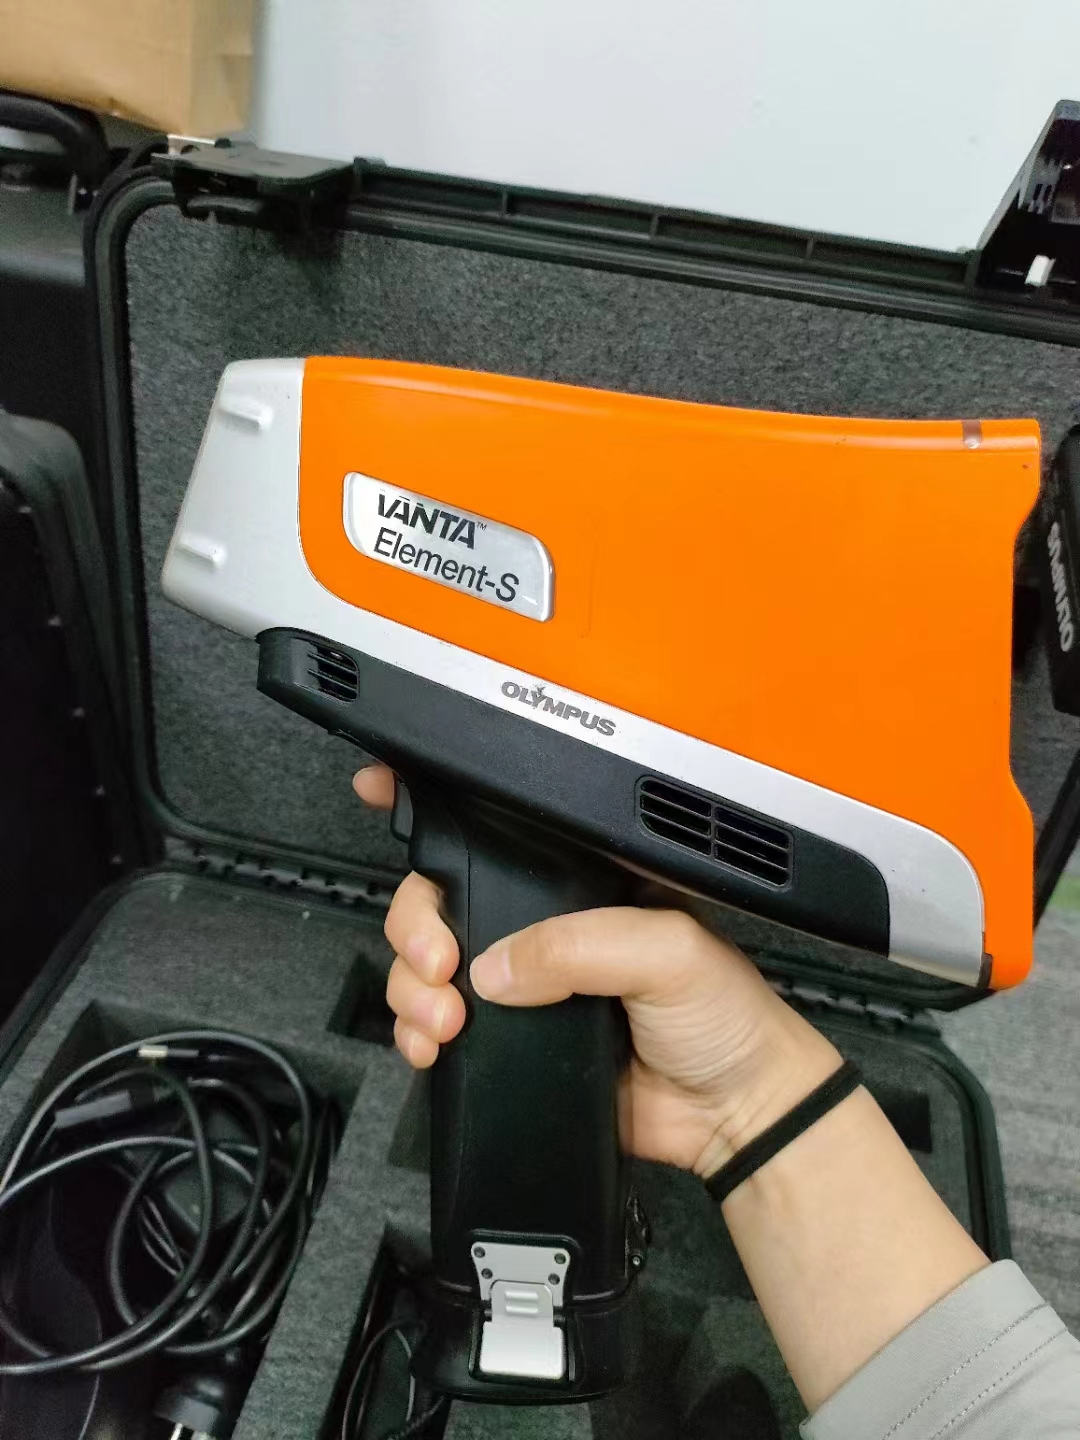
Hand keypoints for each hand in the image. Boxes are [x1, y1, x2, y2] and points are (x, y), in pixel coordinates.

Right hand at [354, 765, 841, 1176]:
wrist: (735, 1114)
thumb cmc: (726, 1016)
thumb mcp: (667, 949)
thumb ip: (579, 945)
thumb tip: (495, 966)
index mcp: (584, 880)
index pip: (501, 832)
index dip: (438, 810)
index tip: (380, 790)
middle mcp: (542, 924)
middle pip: (441, 900)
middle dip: (416, 926)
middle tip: (436, 961)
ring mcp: (521, 985)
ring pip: (426, 966)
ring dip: (412, 988)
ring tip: (443, 1020)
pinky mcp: (510, 1044)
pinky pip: (437, 1030)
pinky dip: (417, 1035)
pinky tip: (432, 1046)